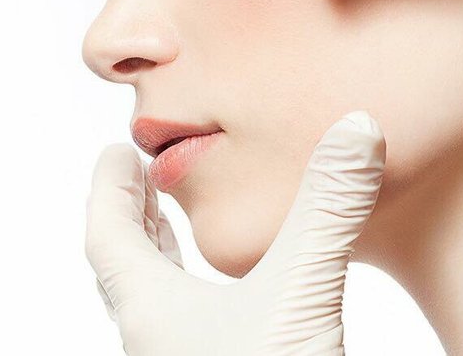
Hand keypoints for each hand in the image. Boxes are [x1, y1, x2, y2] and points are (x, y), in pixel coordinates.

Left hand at [85, 110, 385, 355]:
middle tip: (136, 177)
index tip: (114, 154)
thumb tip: (357, 128)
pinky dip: (194, 292)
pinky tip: (225, 295)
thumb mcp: (300, 295)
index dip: (107, 189)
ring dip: (158, 254)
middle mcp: (156, 340)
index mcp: (149, 312)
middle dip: (130, 215)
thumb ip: (326, 210)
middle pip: (125, 265)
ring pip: (156, 299)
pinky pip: (189, 326)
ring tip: (167, 222)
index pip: (105, 236)